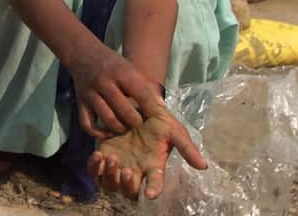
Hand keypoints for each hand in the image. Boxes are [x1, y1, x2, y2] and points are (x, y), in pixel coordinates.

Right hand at [68, 42, 164, 138]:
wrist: (83, 54)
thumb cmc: (112, 63)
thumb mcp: (131, 67)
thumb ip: (147, 85)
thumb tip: (161, 106)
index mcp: (121, 72)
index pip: (141, 94)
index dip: (151, 109)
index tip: (155, 116)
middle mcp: (104, 83)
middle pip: (125, 111)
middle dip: (136, 122)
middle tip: (139, 123)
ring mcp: (90, 94)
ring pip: (108, 119)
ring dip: (120, 128)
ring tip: (125, 127)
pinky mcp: (80, 103)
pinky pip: (87, 124)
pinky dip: (98, 133)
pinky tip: (107, 131)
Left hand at [88, 110, 205, 199]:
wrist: (135, 103)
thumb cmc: (158, 119)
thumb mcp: (174, 129)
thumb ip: (187, 147)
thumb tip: (204, 166)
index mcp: (154, 166)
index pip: (155, 183)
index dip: (153, 190)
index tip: (150, 193)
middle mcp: (136, 170)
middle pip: (129, 190)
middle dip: (126, 185)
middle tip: (125, 170)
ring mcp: (118, 164)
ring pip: (110, 184)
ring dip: (109, 176)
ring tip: (111, 159)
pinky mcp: (103, 155)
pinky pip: (95, 170)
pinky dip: (94, 167)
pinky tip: (98, 156)